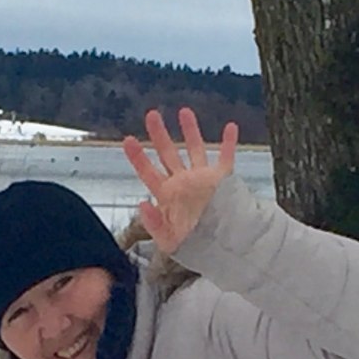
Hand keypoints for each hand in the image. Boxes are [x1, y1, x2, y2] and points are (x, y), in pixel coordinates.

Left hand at [121, 106, 237, 253]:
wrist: (221, 248)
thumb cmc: (194, 246)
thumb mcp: (168, 240)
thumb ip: (153, 223)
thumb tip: (142, 203)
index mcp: (167, 195)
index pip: (148, 172)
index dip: (138, 157)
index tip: (128, 139)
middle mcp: (183, 183)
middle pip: (168, 153)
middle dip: (159, 134)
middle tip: (152, 114)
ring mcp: (202, 180)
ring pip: (195, 149)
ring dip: (190, 130)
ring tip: (184, 111)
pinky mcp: (222, 181)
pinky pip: (226, 158)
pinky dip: (229, 144)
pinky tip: (231, 127)